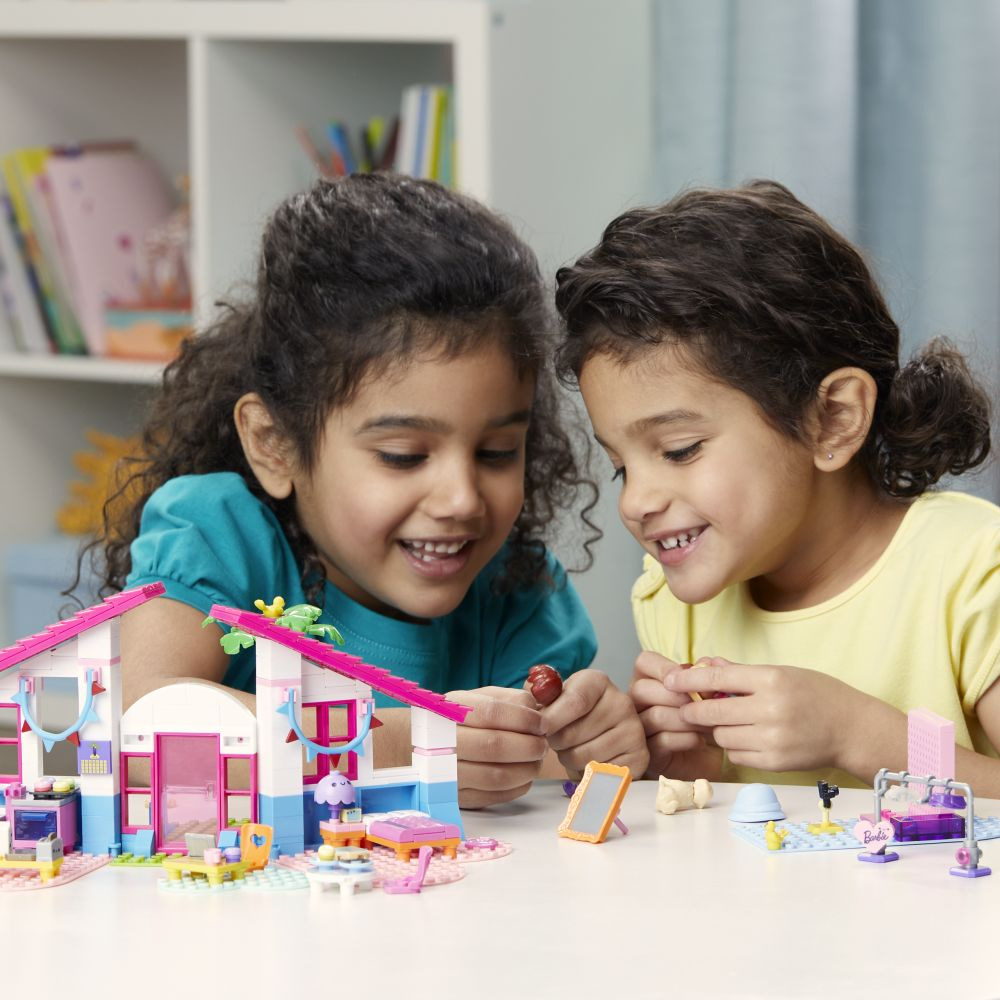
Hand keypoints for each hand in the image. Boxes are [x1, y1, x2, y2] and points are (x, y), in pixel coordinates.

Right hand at [447, 687, 547, 808]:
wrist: (423, 747)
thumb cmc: (461, 720)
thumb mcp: (479, 698)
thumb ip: (510, 699)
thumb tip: (537, 711)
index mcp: (450, 711)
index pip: (491, 712)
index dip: (523, 719)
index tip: (542, 724)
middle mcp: (442, 742)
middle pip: (493, 746)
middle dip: (529, 746)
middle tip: (543, 744)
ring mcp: (446, 774)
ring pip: (496, 776)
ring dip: (527, 769)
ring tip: (537, 760)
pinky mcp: (455, 797)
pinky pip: (494, 797)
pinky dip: (517, 787)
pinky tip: (524, 776)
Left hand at [539, 668, 648, 778]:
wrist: (602, 730)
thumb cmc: (572, 713)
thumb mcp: (557, 696)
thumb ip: (540, 696)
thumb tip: (530, 702)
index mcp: (598, 682)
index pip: (574, 701)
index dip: (552, 718)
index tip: (539, 729)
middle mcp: (621, 703)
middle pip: (574, 733)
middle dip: (556, 742)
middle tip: (556, 739)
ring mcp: (634, 731)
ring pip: (583, 757)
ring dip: (568, 758)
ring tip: (572, 748)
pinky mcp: (639, 757)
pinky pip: (599, 774)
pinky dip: (587, 772)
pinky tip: (588, 761)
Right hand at [631, 651, 711, 776]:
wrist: (708, 756)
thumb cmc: (703, 718)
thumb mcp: (706, 693)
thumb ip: (708, 674)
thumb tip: (708, 662)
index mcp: (647, 680)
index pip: (644, 662)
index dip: (664, 667)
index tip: (686, 674)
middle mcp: (636, 703)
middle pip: (642, 689)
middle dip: (677, 695)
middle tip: (704, 703)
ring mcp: (639, 729)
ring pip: (655, 715)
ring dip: (688, 718)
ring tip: (708, 724)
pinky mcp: (649, 753)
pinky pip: (663, 740)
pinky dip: (687, 739)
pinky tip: (700, 741)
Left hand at [669, 656, 869, 772]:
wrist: (852, 729)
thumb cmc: (816, 694)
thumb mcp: (781, 673)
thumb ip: (739, 672)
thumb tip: (703, 664)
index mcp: (771, 680)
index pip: (717, 679)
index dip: (687, 680)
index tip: (669, 680)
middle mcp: (770, 709)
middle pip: (711, 712)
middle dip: (693, 710)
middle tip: (686, 708)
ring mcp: (772, 739)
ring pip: (721, 736)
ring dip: (717, 730)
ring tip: (730, 722)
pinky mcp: (774, 762)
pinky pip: (736, 754)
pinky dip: (734, 746)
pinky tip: (747, 737)